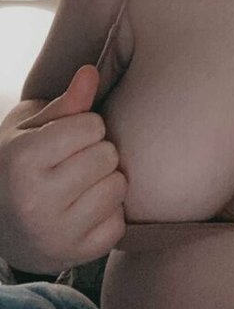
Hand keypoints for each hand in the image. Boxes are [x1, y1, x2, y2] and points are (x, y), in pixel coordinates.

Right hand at [0, 64, 126, 273]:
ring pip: (117, 187)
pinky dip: (108, 214)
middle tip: (76, 160)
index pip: (92, 126)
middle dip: (98, 151)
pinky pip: (119, 223)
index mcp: (24, 159)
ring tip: (82, 183)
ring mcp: (57, 233)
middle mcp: (38, 199)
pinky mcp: (76, 256)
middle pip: (107, 156)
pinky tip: (85, 209)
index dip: (86, 126)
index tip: (69, 136)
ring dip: (106, 181)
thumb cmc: (18, 163)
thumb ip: (66, 102)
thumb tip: (91, 72)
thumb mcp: (29, 127)